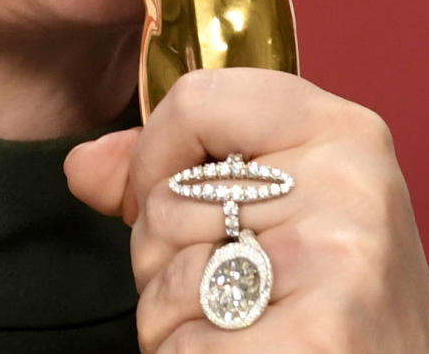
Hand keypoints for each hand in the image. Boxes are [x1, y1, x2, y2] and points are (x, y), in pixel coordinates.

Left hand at [64, 68, 428, 351]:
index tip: (171, 197)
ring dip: (172, 320)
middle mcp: (348, 184)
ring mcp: (338, 262)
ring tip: (237, 324)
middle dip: (163, 256)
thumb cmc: (328, 291)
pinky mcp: (321, 338)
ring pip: (164, 282)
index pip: (195, 100)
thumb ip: (174, 170)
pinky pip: (182, 348)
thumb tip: (80, 167)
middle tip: (226, 283)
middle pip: (166, 200)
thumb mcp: (274, 201)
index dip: (155, 156)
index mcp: (341, 129)